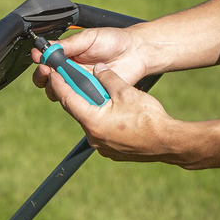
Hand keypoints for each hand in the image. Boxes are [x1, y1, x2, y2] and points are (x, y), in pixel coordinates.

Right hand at [30, 27, 148, 99]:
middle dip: (42, 76)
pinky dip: (73, 97)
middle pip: (47, 79)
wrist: (136, 53)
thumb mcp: (89, 38)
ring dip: (55, 87)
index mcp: (67, 54)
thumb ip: (69, 44)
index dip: (40, 59)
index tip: (38, 57)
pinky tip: (76, 90)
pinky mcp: (90, 96)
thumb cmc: (113, 41)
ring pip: (59, 92)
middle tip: (46, 71)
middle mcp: (70, 70)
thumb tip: (48, 48)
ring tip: (61, 80)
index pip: (46, 59)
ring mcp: (80, 84)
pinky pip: (77, 100)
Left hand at [45, 62, 187, 164]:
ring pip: (91, 121)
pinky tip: (114, 112)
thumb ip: (108, 78)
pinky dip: (104, 120)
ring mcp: (102, 146)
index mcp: (92, 121)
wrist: (167, 142)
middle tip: (76, 80)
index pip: (68, 99)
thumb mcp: (125, 91)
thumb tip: (99, 69)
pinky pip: (102, 131)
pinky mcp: (112, 151)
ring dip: (92, 108)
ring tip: (101, 95)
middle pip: (78, 110)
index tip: (52, 74)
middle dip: (77, 95)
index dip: (59, 84)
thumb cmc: (148, 118)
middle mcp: (93, 136)